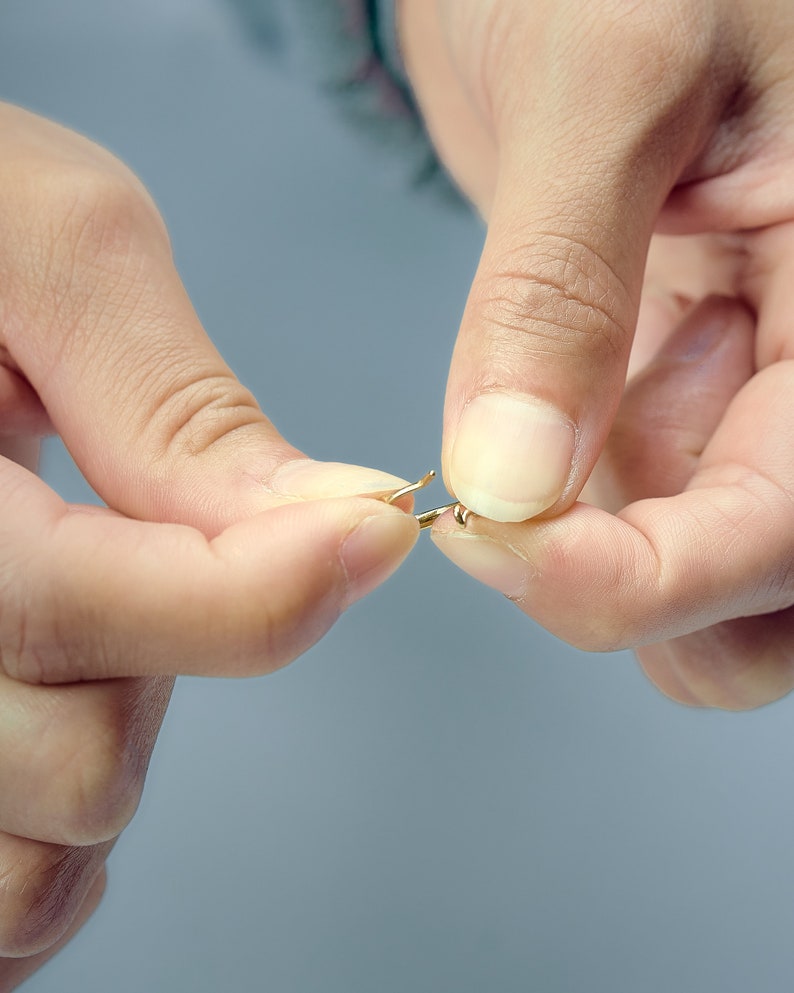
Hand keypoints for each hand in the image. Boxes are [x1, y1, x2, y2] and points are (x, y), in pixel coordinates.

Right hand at [0, 104, 417, 988]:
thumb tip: (334, 524)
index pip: (77, 605)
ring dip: (111, 767)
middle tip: (151, 546)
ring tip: (108, 640)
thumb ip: (177, 406)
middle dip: (171, 666)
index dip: (259, 594)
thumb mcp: (51, 254)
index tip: (377, 531)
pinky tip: (75, 726)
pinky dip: (56, 853)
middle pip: (73, 762)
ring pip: (30, 866)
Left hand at [400, 0, 793, 707]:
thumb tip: (510, 478)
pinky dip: (575, 508)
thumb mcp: (608, 82)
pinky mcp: (687, 408)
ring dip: (606, 555)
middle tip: (512, 485)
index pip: (787, 527)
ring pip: (710, 589)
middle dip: (634, 591)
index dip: (643, 578)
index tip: (492, 541)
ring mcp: (758, 406)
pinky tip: (560, 388)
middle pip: (767, 603)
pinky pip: (645, 519)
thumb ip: (559, 289)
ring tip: (565, 382)